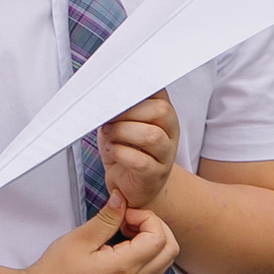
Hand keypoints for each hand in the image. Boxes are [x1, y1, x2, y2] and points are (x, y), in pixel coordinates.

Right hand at [17, 194, 182, 273]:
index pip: (159, 236)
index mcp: (124, 266)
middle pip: (171, 249)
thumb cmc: (56, 270)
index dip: (146, 217)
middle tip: (128, 220)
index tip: (122, 214)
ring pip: (166, 261)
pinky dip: (150, 256)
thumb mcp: (79, 238)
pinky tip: (126, 248)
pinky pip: (155, 272)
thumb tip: (122, 198)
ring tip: (126, 233)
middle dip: (155, 227)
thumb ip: (106, 218)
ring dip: (154, 241)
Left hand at [99, 88, 178, 214]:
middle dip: (128, 112)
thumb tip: (103, 95)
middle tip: (109, 119)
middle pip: (160, 110)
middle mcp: (169, 131)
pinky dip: (121, 153)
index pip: (160, 90)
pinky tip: (112, 151)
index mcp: (162, 113)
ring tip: (109, 135)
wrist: (130, 186)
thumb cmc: (125, 150)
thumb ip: (118, 109)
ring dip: (123, 132)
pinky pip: (141, 162)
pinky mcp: (155, 175)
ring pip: (152, 136)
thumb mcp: (119, 124)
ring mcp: (165, 154)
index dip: (139, 87)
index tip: (117, 90)